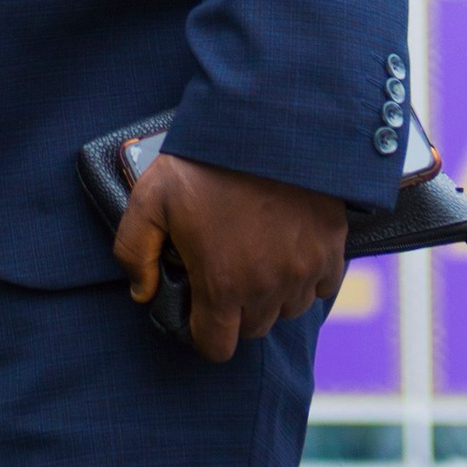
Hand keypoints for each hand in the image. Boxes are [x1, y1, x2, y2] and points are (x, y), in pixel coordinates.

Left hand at [115, 155, 346, 365]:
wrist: (266, 120)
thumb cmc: (206, 159)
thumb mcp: (150, 197)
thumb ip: (134, 251)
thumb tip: (141, 291)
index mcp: (222, 285)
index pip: (216, 347)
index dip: (202, 330)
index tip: (198, 304)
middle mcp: (268, 288)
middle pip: (253, 328)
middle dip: (236, 309)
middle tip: (224, 268)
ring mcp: (304, 270)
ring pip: (288, 308)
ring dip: (272, 293)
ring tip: (255, 254)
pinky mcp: (333, 247)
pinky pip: (322, 284)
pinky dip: (307, 275)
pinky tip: (288, 247)